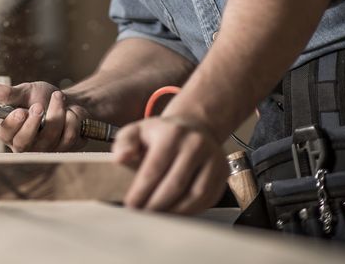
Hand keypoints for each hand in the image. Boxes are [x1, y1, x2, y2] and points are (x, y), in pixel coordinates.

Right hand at [0, 80, 87, 151]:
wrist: (69, 101)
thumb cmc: (43, 98)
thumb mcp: (25, 92)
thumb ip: (8, 93)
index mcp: (12, 131)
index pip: (5, 135)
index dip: (13, 124)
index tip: (21, 111)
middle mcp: (26, 145)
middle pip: (24, 143)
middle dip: (34, 123)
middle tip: (40, 105)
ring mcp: (46, 151)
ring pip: (50, 137)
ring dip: (57, 111)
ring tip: (58, 97)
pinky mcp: (64, 151)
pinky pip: (68, 136)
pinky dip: (71, 117)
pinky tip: (70, 112)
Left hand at [112, 115, 228, 213]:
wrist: (194, 127)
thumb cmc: (161, 134)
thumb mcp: (139, 130)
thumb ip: (125, 142)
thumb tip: (120, 159)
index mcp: (172, 133)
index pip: (155, 168)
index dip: (141, 190)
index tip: (130, 206)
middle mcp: (196, 144)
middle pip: (175, 184)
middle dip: (156, 205)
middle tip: (142, 217)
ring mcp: (213, 159)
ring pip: (194, 195)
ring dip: (174, 211)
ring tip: (158, 218)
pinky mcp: (223, 173)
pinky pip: (207, 200)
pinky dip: (190, 211)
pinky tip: (175, 214)